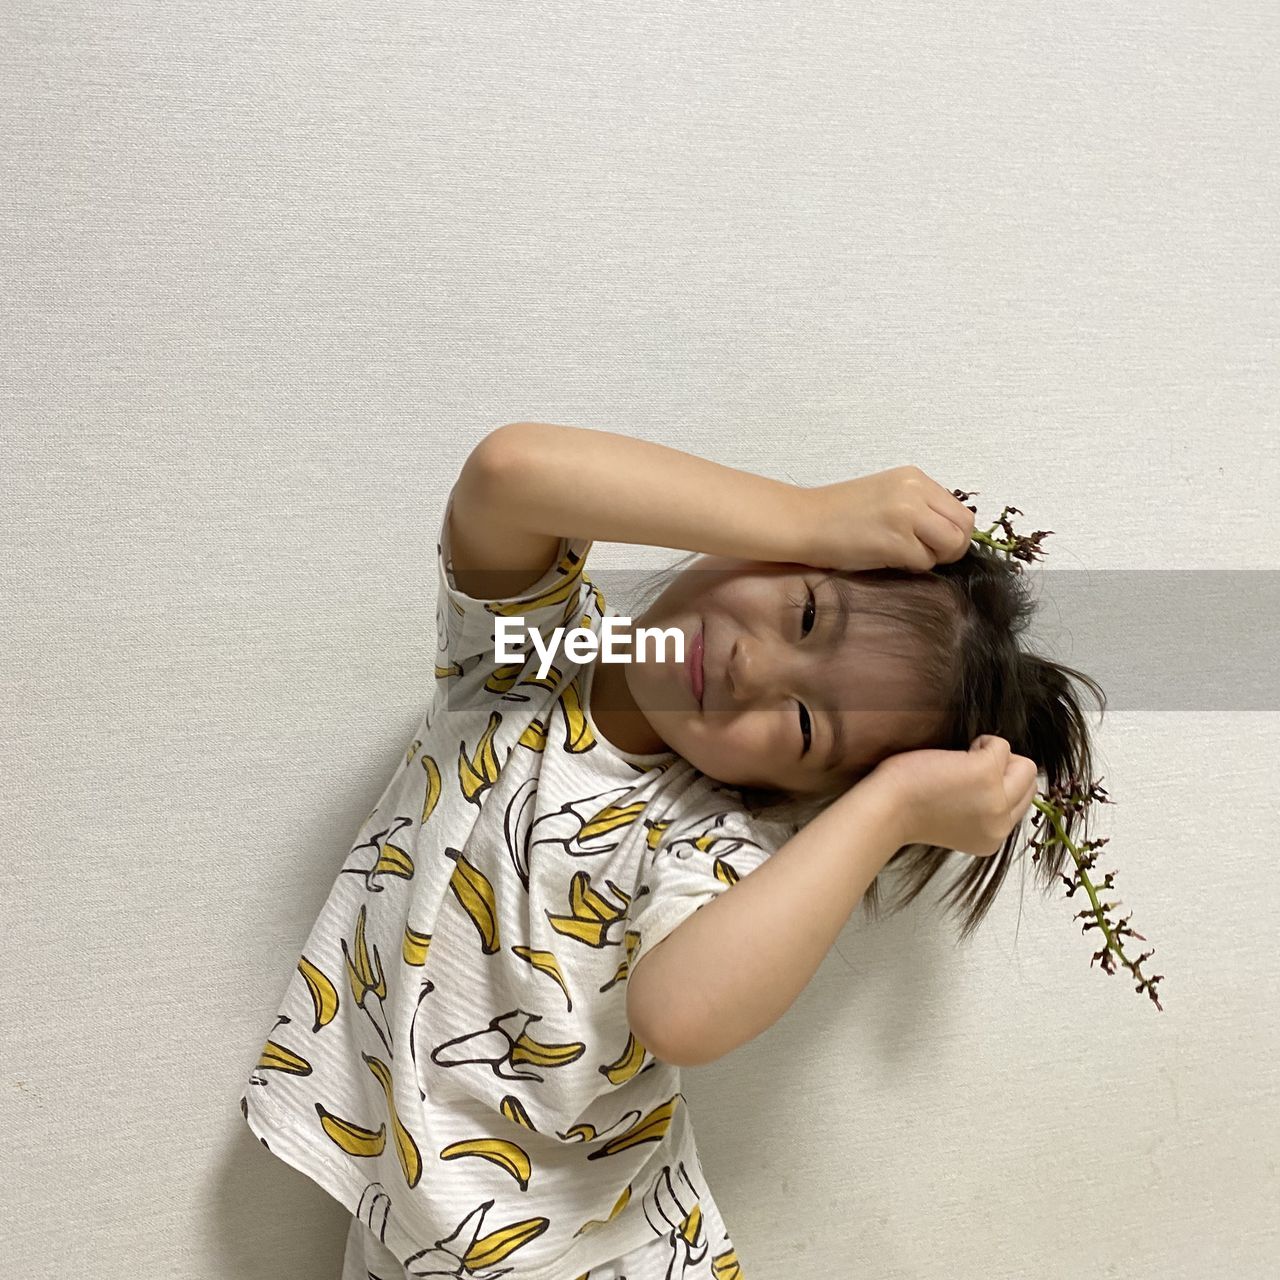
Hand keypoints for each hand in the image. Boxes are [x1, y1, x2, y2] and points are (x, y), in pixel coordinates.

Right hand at [804, 466, 975, 572]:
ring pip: (951, 546)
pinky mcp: (897, 541)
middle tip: (922, 554)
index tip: (928, 542)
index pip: (960, 511)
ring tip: (901, 555)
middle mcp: (915, 491)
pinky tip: (884, 558)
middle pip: (963, 528)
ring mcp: (907, 515)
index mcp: (914, 478)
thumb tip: (948, 534)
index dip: (951, 533)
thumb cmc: (837, 516)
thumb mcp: (886, 496)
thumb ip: (919, 506)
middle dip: (949, 548)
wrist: (802, 523)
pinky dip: (910, 567)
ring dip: (931, 558)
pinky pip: (924, 562)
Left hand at [863, 734, 1039, 856]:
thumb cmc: (908, 809)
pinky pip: (999, 744)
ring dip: (995, 755)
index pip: (1021, 804)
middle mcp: (1001, 824)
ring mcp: (996, 799)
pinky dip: (982, 742)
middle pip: (1029, 783)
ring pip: (1024, 765)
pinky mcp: (986, 773)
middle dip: (1005, 768)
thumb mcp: (957, 822)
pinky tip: (955, 755)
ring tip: (961, 762)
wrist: (885, 810)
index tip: (974, 782)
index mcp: (994, 839)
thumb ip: (982, 809)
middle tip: (970, 767)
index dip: (1002, 784)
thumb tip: (1000, 779)